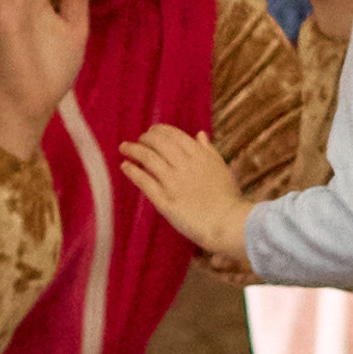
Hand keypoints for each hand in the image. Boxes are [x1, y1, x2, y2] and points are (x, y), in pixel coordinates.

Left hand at [118, 125, 250, 260]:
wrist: (228, 223)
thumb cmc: (228, 198)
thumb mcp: (222, 168)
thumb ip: (209, 150)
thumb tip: (200, 134)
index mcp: (200, 156)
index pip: (174, 135)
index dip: (159, 130)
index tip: (152, 131)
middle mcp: (185, 165)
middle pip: (158, 143)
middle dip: (145, 138)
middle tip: (138, 140)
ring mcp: (173, 183)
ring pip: (148, 159)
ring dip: (133, 150)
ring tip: (124, 148)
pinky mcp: (165, 201)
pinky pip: (144, 182)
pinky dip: (133, 171)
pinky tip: (125, 166)